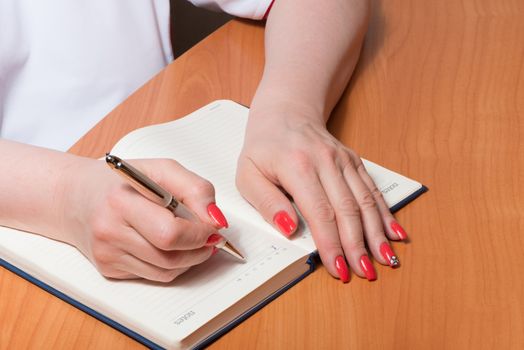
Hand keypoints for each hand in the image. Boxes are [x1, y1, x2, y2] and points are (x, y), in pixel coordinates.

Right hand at [62, 158, 227, 281]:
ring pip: (166, 272)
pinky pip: (153, 276)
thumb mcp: (162, 169)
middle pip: (170, 257)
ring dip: (189, 259)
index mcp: (121, 201)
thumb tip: (216, 220)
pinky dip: (170, 264)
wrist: (74, 196)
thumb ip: (195, 189)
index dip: (200, 234)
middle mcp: (109, 231)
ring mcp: (107, 254)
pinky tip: (167, 246)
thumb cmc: (121, 181)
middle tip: (209, 237)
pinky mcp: (108, 269)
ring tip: (191, 240)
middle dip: (199, 250)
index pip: (171, 233)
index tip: (213, 227)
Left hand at [236, 104, 407, 281]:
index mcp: (298, 166)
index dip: (331, 244)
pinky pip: (372, 189)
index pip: (320, 213)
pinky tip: (395, 233)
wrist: (285, 112)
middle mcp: (326, 161)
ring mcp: (344, 160)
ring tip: (386, 260)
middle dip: (358, 245)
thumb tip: (289, 228)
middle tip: (366, 273)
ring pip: (365, 201)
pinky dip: (385, 213)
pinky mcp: (354, 161)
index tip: (339, 269)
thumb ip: (266, 202)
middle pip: (348, 210)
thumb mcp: (248, 174)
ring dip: (377, 233)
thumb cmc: (264, 147)